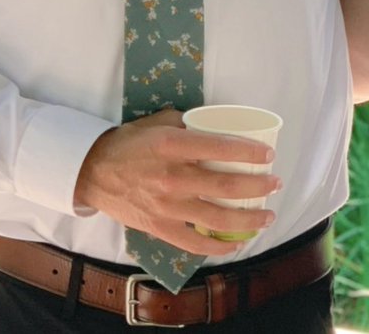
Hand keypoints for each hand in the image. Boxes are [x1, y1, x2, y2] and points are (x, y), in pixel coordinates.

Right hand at [74, 109, 280, 255]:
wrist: (93, 172)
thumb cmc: (130, 142)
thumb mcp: (160, 122)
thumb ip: (190, 122)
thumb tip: (219, 123)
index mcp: (174, 146)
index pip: (220, 148)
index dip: (249, 152)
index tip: (269, 155)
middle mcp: (173, 177)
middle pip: (226, 187)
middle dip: (258, 187)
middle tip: (275, 184)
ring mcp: (167, 207)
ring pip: (216, 219)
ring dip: (248, 219)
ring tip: (267, 216)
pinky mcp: (159, 228)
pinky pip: (194, 243)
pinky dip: (218, 246)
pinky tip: (235, 243)